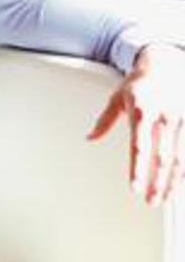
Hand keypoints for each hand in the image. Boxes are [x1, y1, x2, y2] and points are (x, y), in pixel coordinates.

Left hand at [87, 43, 184, 205]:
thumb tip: (89, 138)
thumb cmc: (138, 83)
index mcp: (142, 111)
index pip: (139, 146)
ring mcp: (180, 119)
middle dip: (157, 182)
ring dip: (173, 181)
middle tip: (151, 200)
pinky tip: (179, 183)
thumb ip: (105, 121)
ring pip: (181, 157)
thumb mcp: (117, 98)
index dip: (137, 169)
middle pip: (163, 157)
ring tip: (165, 198)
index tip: (134, 187)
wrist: (164, 64)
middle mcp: (163, 117)